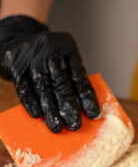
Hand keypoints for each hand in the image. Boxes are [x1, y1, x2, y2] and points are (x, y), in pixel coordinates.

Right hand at [0, 15, 99, 132]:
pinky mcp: (16, 65)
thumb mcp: (62, 59)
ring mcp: (32, 58)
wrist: (18, 39)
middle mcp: (50, 51)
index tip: (93, 114)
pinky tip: (37, 114)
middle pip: (62, 85)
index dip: (87, 98)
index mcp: (67, 49)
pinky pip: (24, 87)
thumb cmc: (46, 57)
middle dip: (69, 108)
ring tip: (57, 127)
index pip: (80, 77)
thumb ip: (72, 79)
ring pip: (43, 89)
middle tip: (75, 125)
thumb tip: (84, 109)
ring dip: (50, 111)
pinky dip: (31, 102)